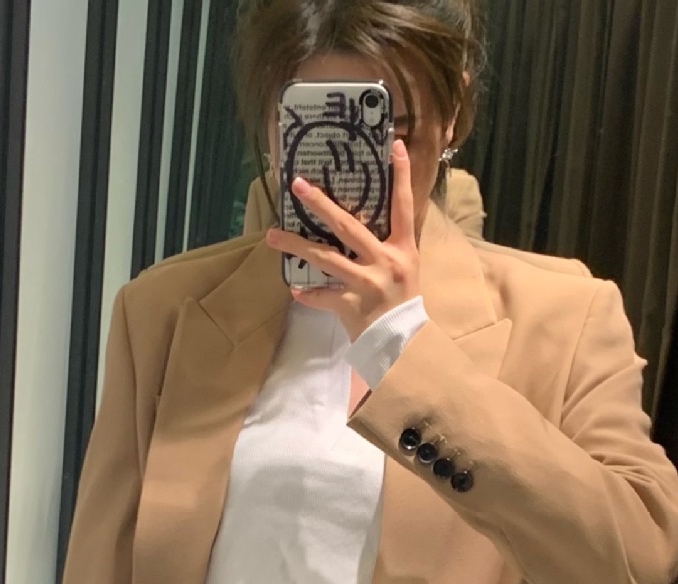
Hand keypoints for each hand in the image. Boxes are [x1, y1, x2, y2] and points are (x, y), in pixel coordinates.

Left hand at [265, 139, 419, 341]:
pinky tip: (295, 290)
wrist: (404, 344)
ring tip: (272, 236)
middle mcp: (385, 261)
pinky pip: (322, 297)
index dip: (400, 175)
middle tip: (297, 185)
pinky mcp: (351, 305)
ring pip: (325, 259)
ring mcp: (367, 283)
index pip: (404, 206)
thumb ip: (386, 244)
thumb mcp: (405, 268)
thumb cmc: (402, 302)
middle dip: (321, 204)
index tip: (393, 145)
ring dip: (296, 246)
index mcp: (402, 248)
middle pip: (348, 226)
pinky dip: (308, 295)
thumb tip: (358, 219)